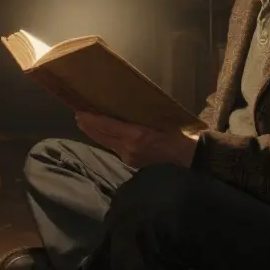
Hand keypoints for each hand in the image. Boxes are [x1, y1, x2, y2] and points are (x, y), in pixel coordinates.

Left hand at [75, 112, 198, 168]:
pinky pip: (115, 149)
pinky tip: (105, 135)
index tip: (79, 112)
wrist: (190, 160)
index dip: (91, 119)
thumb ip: (141, 117)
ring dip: (95, 133)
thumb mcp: (161, 120)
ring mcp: (129, 157)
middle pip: (102, 136)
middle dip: (88, 126)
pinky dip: (106, 140)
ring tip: (86, 123)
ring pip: (106, 143)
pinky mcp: (132, 163)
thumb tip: (127, 106)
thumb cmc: (180, 136)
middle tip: (79, 115)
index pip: (106, 126)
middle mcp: (128, 148)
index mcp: (135, 136)